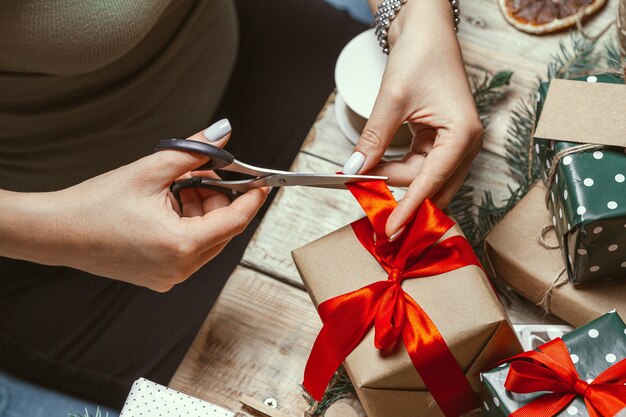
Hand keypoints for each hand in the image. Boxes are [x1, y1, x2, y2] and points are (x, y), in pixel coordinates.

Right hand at [38, 120, 267, 291]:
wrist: (56, 232)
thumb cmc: (95, 205)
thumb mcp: (150, 171)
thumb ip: (193, 152)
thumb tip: (222, 134)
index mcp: (181, 246)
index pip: (235, 221)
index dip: (251, 199)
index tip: (261, 183)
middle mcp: (179, 269)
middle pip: (222, 230)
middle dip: (218, 199)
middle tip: (200, 174)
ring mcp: (169, 277)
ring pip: (207, 240)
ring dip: (201, 211)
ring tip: (174, 189)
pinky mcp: (159, 278)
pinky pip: (190, 250)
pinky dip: (188, 227)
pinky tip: (167, 208)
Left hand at [344, 0, 482, 238]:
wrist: (426, 30)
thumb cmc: (420, 55)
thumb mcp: (392, 99)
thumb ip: (374, 139)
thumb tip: (354, 171)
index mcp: (463, 133)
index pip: (432, 181)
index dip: (409, 208)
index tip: (391, 230)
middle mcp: (466, 143)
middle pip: (432, 186)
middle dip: (403, 199)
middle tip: (370, 209)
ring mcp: (455, 143)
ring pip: (425, 179)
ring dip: (398, 184)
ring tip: (366, 182)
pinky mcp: (442, 141)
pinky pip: (421, 167)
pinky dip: (400, 172)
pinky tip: (378, 171)